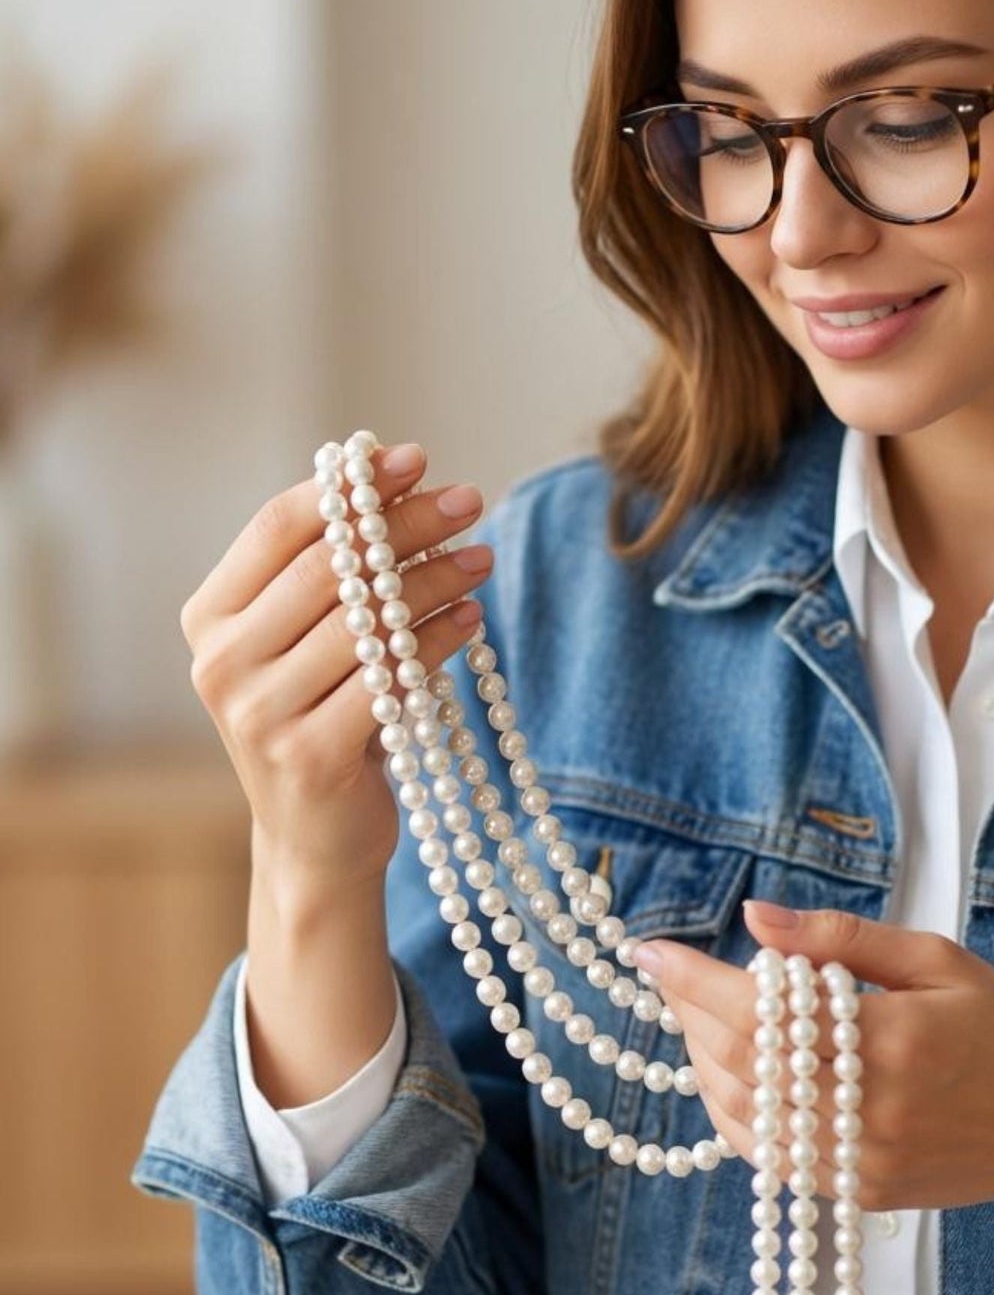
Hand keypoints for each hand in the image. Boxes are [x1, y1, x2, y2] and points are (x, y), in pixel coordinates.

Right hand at [181, 442, 493, 884]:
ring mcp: (261, 714)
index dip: (347, 487)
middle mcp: (222, 663)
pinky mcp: (312, 755)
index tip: (411, 458)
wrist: (315, 837)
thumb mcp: (310, 642)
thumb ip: (332, 574)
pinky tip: (472, 617)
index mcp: (210, 618)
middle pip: (328, 567)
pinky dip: (440, 640)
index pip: (277, 528)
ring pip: (367, 621)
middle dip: (406, 524)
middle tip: (468, 499)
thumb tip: (398, 479)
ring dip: (435, 580)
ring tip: (482, 556)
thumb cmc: (323, 717)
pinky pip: (393, 679)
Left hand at [634, 899, 993, 1213]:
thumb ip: (841, 938)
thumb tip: (757, 915)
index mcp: (890, 1037)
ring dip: (703, 1062)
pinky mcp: (856, 1193)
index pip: (760, 1011)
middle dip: (689, 1013)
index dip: (694, 979)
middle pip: (738, 1063)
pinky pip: (768, 1157)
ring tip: (696, 1015)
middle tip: (670, 975)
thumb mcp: (937, 959)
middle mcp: (867, 1108)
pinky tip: (732, 1072)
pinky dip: (733, 1112)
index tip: (649, 948)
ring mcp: (858, 1161)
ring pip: (742, 1116)